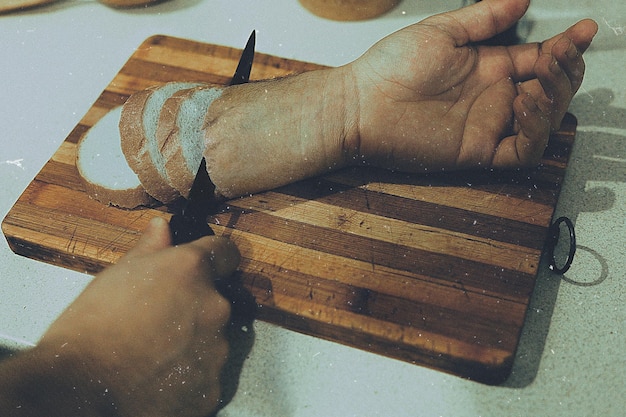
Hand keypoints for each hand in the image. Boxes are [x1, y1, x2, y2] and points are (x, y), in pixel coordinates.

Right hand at [38, 217, 240, 416]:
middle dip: (194, 307)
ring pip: (212, 339)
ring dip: (192, 342)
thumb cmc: (90, 331)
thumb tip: (163, 227)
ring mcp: (216, 349)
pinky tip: (157, 377)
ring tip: (153, 353)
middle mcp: (213, 306)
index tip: (202, 266)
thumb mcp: (115, 277)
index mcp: (191, 271)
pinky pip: (206, 374)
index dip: (213, 257)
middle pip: (215, 300)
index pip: (224, 252)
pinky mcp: (211, 386)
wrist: (78, 391)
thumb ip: (149, 250)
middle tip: (158, 319)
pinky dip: (188, 375)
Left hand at [348, 0, 597, 170]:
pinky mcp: (476, 152)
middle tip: (560, 53)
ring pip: (543, 122)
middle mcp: (492, 98)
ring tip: (540, 76)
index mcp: (488, 68)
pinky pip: (520, 151)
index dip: (566, 47)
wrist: (361, 103)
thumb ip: (483, 18)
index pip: (539, 60)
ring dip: (554, 98)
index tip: (583, 29)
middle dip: (566, 71)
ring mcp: (486, 126)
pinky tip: (524, 104)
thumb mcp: (442, 32)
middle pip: (550, 91)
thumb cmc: (390, 66)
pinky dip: (534, 131)